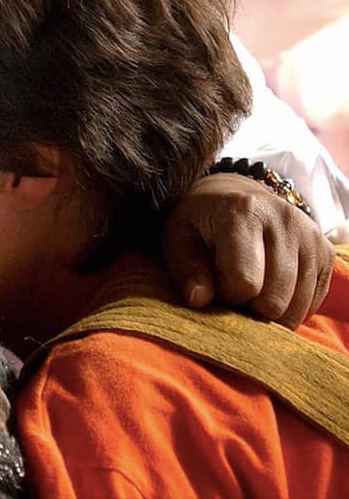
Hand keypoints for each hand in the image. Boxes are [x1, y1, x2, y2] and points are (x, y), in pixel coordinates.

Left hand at [162, 172, 334, 327]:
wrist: (233, 195)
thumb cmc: (200, 221)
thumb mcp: (178, 237)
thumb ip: (184, 269)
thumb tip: (199, 300)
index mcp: (244, 212)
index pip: (245, 283)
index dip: (225, 295)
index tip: (214, 281)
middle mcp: (285, 219)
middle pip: (275, 300)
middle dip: (248, 306)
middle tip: (232, 285)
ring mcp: (311, 235)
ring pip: (297, 306)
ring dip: (270, 309)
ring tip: (251, 285)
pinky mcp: (326, 251)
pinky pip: (313, 302)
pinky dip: (290, 305)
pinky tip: (271, 286)